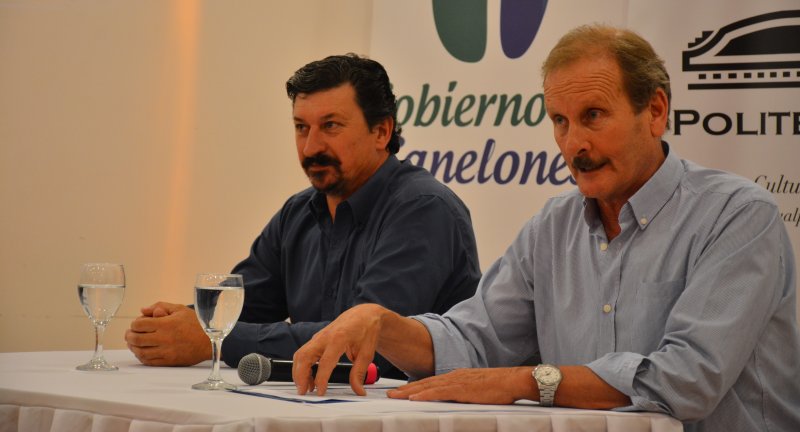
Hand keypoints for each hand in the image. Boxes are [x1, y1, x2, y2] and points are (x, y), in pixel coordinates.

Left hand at [125, 302, 210, 365]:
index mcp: (166, 324)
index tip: (136, 324)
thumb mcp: (180, 309)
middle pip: (137, 339)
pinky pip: (149, 361)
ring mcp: (166, 351)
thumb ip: (161, 306)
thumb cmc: (195, 324)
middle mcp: (164, 338)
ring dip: (133, 347)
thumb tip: (143, 310)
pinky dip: (141, 357)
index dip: (134, 324)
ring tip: (132, 344)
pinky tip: (141, 353)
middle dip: (129, 336)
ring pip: (141, 352)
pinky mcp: (169, 361)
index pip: (140, 324)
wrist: (209, 342)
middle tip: (129, 334)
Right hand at [292, 304, 386, 395]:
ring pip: (300, 354)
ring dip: (299, 372)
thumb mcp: (367, 353)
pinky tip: (309, 378)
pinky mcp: (316, 339)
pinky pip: (304, 353)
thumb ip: (359, 373)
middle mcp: (324, 337)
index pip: (324, 362)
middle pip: (304, 356)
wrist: (364, 314)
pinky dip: (302, 366)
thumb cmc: (366, 330)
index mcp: (338, 339)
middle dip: (300, 376)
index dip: (320, 379)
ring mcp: (318, 337)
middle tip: (303, 392)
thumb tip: (358, 390)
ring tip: (306, 388)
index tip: (320, 392)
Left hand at [387, 367, 535, 404]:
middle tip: (389, 394)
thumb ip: (463, 392)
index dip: (414, 386)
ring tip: (395, 396)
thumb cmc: (499, 387)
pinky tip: (414, 397)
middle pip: (424, 383)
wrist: (513, 380)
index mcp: (456, 376)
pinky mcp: (462, 389)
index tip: (400, 391)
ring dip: (409, 391)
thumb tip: (453, 399)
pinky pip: (439, 392)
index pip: (430, 381)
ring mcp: (457, 382)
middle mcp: (453, 377)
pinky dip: (425, 394)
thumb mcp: (476, 388)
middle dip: (405, 389)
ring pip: (428, 386)